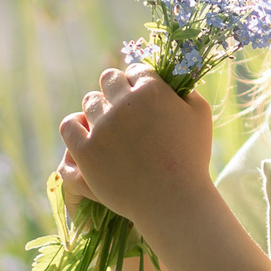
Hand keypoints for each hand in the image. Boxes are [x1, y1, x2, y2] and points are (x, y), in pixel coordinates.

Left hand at [56, 65, 215, 230]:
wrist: (173, 200)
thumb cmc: (191, 158)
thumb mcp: (200, 116)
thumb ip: (186, 91)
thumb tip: (170, 82)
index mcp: (152, 90)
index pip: (136, 70)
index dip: (140, 82)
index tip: (142, 96)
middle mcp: (124, 104)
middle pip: (109, 80)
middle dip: (117, 90)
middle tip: (124, 109)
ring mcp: (103, 127)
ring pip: (90, 101)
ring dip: (99, 108)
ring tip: (108, 124)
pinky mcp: (86, 151)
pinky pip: (70, 125)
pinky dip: (76, 125)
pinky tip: (85, 132)